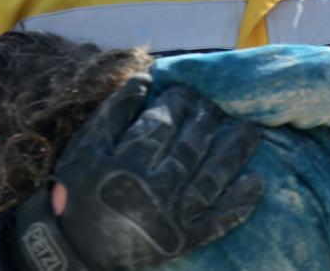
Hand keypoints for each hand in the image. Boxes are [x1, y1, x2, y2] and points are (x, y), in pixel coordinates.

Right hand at [13, 73, 263, 270]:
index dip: (179, 103)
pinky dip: (238, 203)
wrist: (72, 251)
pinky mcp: (183, 241)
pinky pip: (217, 221)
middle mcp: (155, 190)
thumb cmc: (77, 193)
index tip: (189, 90)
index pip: (163, 124)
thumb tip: (146, 77)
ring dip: (235, 153)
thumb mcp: (84, 149)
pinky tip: (257, 181)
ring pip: (211, 178)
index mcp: (128, 165)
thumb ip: (114, 113)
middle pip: (192, 147)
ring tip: (251, 131)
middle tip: (217, 104)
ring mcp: (172, 217)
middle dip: (208, 120)